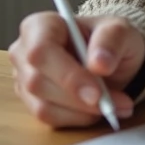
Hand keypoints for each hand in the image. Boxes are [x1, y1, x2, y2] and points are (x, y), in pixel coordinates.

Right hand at [9, 12, 144, 127]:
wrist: (109, 58)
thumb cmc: (109, 39)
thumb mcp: (120, 30)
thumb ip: (111, 41)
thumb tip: (100, 64)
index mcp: (40, 25)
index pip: (41, 51)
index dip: (67, 75)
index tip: (96, 92)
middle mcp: (24, 52)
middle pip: (39, 82)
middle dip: (78, 98)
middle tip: (112, 104)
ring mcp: (24, 80)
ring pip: (44, 106)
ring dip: (82, 111)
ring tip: (115, 106)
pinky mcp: (32, 102)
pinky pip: (50, 119)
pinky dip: (78, 119)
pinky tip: (99, 111)